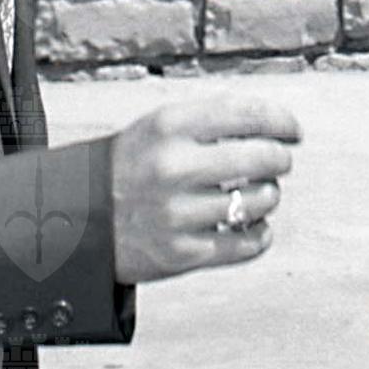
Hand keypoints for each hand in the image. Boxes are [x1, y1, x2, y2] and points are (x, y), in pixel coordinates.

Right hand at [109, 93, 299, 283]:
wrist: (75, 218)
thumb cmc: (131, 166)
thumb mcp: (160, 126)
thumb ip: (213, 120)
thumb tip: (277, 124)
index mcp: (169, 126)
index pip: (250, 115)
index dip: (283, 121)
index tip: (293, 131)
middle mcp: (173, 168)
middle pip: (264, 158)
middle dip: (280, 159)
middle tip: (277, 162)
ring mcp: (176, 213)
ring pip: (260, 200)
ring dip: (268, 196)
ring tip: (256, 194)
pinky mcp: (181, 254)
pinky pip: (247, 243)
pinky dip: (259, 233)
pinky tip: (251, 225)